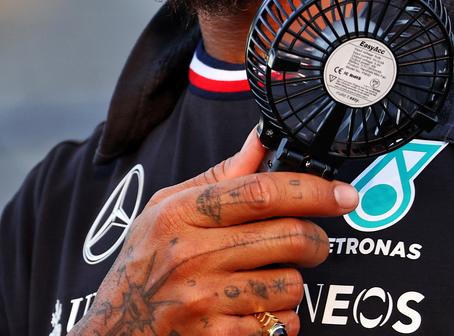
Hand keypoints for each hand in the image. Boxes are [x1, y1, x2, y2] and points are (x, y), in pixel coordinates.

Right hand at [72, 128, 358, 335]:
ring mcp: (203, 302)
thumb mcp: (166, 209)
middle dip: (316, 239)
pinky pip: (280, 324)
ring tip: (269, 279)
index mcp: (180, 214)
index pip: (263, 191)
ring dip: (293, 282)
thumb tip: (263, 138)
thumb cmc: (142, 265)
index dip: (314, 189)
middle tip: (311, 242)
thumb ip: (221, 176)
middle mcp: (191, 256)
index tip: (344, 194)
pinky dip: (281, 318)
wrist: (109, 335)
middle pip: (289, 236)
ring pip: (291, 284)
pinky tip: (259, 309)